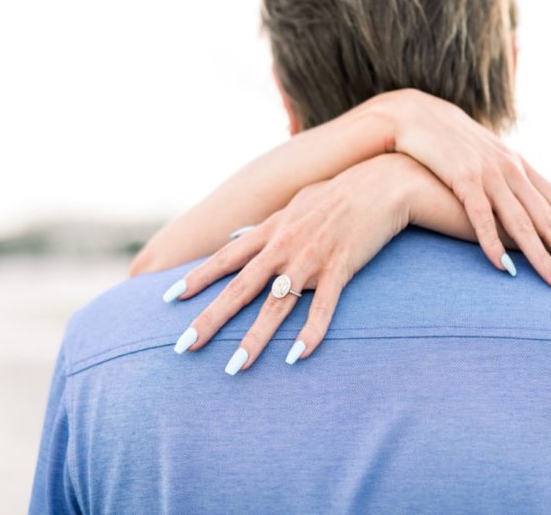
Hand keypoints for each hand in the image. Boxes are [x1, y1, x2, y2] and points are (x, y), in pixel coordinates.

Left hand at [165, 154, 415, 371]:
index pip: (225, 258)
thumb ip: (269, 223)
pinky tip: (296, 357)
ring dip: (254, 339)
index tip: (169, 300)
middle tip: (183, 347)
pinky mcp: (340, 268)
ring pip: (275, 306)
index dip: (196, 279)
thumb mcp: (297, 202)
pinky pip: (322, 307)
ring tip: (234, 367)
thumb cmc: (340, 192)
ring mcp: (310, 259)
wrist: (381, 183)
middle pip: (240, 289)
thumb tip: (242, 234)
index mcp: (271, 230)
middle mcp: (283, 246)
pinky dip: (309, 333)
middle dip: (209, 319)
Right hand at [365, 89, 550, 290]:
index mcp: (520, 166)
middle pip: (549, 218)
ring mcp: (489, 174)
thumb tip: (518, 207)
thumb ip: (504, 180)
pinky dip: (493, 243)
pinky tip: (504, 267)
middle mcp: (511, 170)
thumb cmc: (450, 143)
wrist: (415, 114)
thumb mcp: (485, 158)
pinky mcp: (463, 178)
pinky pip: (481, 216)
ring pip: (522, 222)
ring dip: (542, 256)